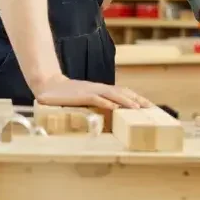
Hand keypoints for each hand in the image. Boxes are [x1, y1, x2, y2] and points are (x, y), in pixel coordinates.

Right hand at [33, 74, 152, 110]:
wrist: (48, 86)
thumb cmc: (65, 96)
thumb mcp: (83, 100)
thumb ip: (95, 104)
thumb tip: (109, 113)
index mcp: (100, 90)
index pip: (123, 92)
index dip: (136, 98)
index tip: (148, 106)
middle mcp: (98, 88)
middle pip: (122, 92)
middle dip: (138, 99)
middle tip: (151, 108)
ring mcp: (90, 90)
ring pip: (113, 94)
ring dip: (126, 101)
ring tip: (138, 108)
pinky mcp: (81, 95)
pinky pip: (97, 99)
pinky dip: (106, 103)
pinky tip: (115, 108)